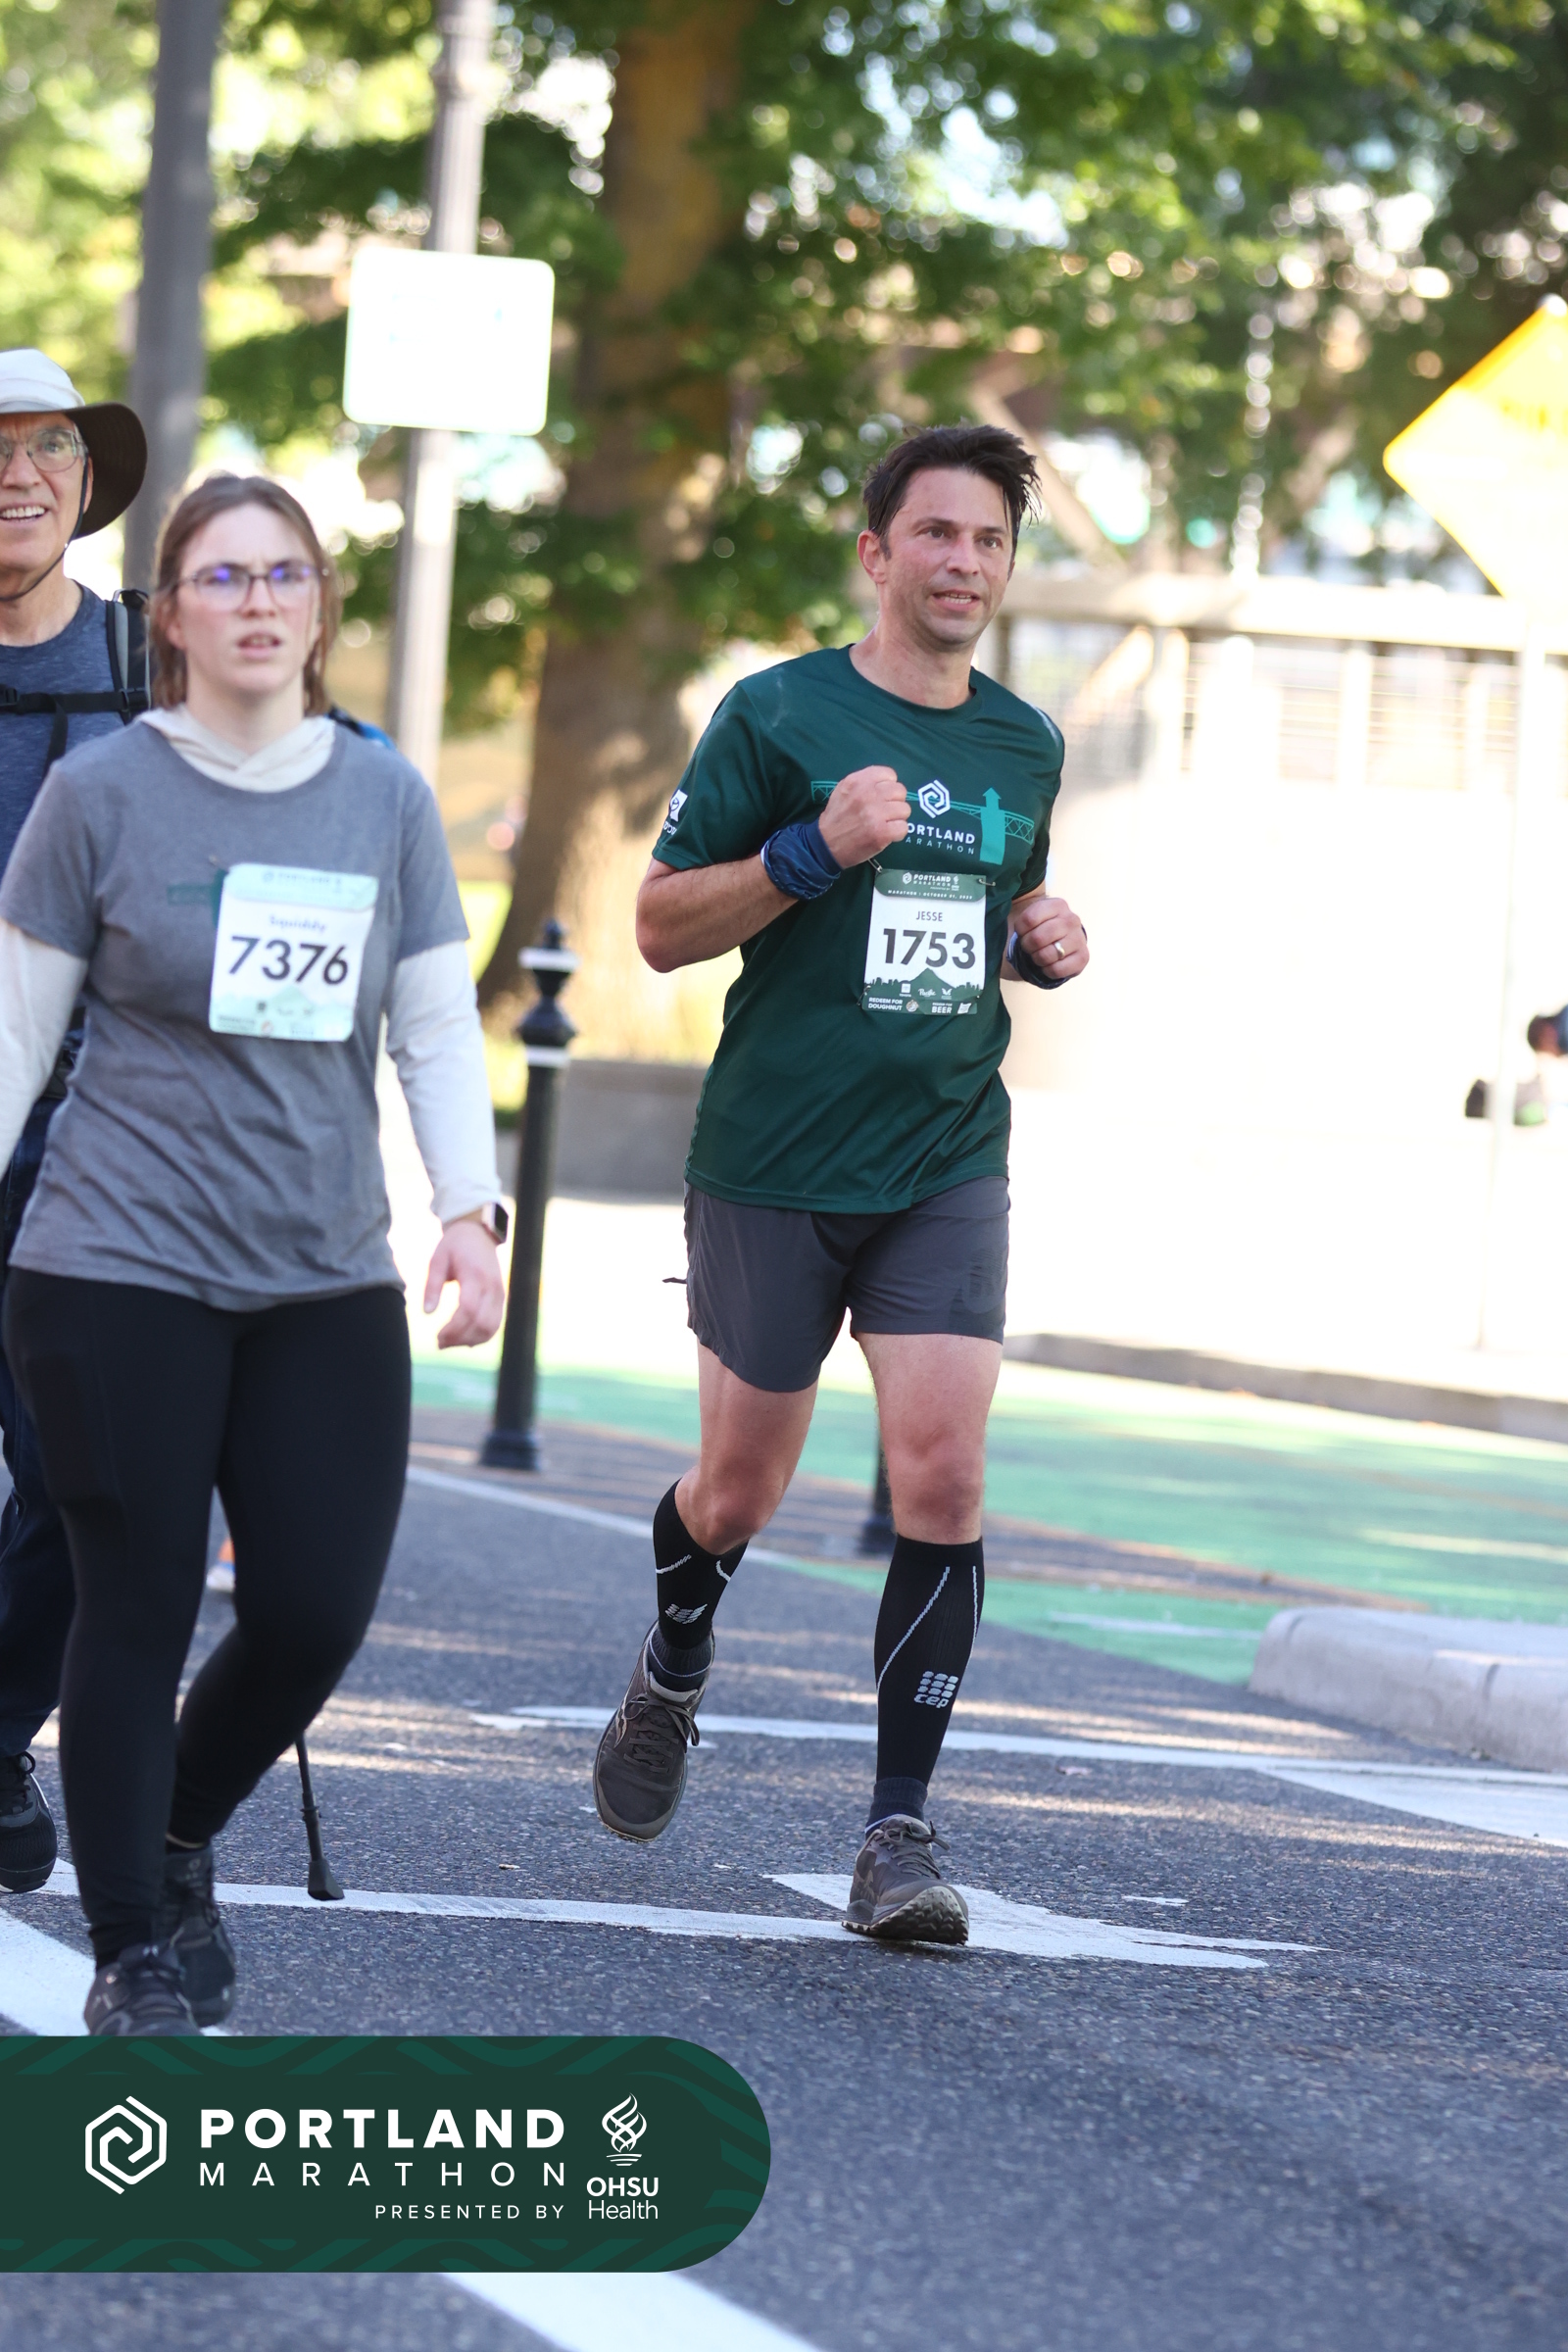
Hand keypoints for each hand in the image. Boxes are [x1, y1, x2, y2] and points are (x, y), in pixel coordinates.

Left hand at [423, 1214, 505, 1348]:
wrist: (479, 1233)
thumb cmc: (454, 1246)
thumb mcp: (437, 1260)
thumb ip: (432, 1286)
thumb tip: (427, 1313)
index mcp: (475, 1275)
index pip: (468, 1310)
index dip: (453, 1328)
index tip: (436, 1336)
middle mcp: (492, 1287)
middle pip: (481, 1323)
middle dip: (459, 1338)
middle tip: (439, 1343)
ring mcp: (500, 1294)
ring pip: (491, 1328)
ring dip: (470, 1341)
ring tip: (449, 1342)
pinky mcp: (501, 1298)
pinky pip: (495, 1324)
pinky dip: (481, 1337)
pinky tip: (463, 1340)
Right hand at [818, 765, 909, 867]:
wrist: (826, 845)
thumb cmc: (837, 817)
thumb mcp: (843, 789)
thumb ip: (864, 782)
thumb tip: (888, 782)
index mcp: (858, 781)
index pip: (889, 774)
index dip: (889, 786)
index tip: (882, 796)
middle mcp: (868, 794)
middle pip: (900, 791)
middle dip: (895, 802)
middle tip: (884, 812)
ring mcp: (876, 814)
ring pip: (905, 809)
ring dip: (897, 818)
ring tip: (884, 823)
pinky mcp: (882, 833)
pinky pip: (903, 827)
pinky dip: (897, 833)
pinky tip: (886, 834)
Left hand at [1012, 892, 1088, 980]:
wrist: (1054, 943)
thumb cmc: (1037, 929)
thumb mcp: (1028, 916)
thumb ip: (1019, 915)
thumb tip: (1005, 921)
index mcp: (1057, 905)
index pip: (1029, 919)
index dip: (1020, 930)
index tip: (1022, 931)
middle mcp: (1071, 919)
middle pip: (1038, 938)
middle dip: (1027, 946)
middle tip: (1028, 947)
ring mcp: (1079, 938)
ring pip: (1048, 954)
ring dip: (1037, 959)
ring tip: (1038, 955)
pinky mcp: (1083, 957)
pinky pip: (1058, 969)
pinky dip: (1047, 971)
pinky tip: (1048, 964)